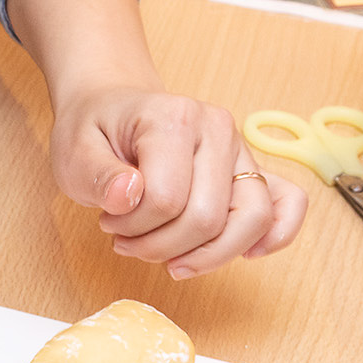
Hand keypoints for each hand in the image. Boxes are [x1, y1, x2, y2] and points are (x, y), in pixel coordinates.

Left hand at [50, 85, 306, 277]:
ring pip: (251, 220)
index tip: (108, 221)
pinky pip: (288, 202)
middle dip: (162, 247)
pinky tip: (248, 254)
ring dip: (206, 255)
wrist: (112, 106)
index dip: (133, 227)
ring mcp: (239, 149)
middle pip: (208, 218)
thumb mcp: (73, 152)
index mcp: (173, 119)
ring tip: (167, 256)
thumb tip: (128, 197)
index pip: (165, 200)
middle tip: (127, 241)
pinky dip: (275, 234)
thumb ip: (97, 176)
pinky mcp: (251, 168)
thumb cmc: (95, 131)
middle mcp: (216, 130)